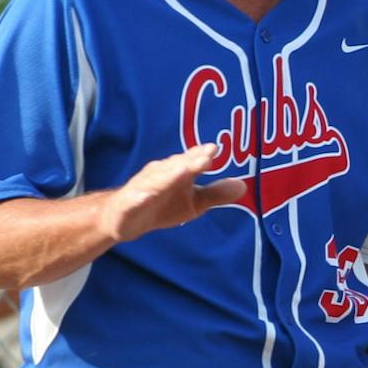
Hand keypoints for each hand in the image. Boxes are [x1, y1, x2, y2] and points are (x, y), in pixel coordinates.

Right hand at [99, 143, 246, 243]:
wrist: (124, 220)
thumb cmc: (163, 205)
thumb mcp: (194, 203)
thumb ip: (215, 193)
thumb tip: (243, 185)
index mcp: (176, 172)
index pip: (190, 161)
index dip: (200, 155)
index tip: (214, 148)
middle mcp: (159, 175)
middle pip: (175, 166)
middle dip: (189, 161)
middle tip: (206, 155)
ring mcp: (142, 188)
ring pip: (156, 180)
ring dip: (169, 174)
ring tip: (183, 170)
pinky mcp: (129, 204)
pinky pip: (135, 199)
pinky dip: (140, 197)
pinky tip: (146, 195)